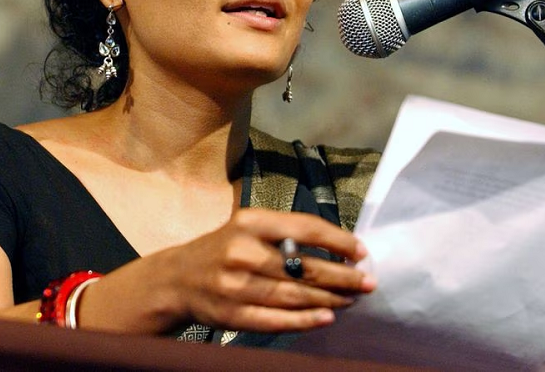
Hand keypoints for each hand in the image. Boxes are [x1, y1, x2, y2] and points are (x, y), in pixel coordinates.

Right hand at [79, 208, 375, 333]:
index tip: (362, 252)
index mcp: (250, 222)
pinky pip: (277, 320)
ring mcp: (235, 286)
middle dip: (342, 277)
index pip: (305, 229)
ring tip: (353, 299)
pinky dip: (306, 322)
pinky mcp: (232, 315)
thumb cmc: (225, 247)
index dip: (338, 242)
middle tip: (368, 282)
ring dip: (330, 300)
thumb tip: (340, 247)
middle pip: (304, 268)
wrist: (177, 278)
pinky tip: (327, 318)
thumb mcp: (249, 226)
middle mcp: (242, 251)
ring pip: (295, 297)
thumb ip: (287, 232)